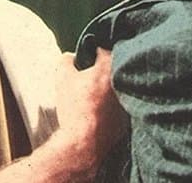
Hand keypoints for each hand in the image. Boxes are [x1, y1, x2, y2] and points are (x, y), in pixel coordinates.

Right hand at [55, 48, 127, 165]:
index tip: (86, 60)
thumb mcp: (63, 76)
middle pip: (114, 70)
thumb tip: (70, 58)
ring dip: (108, 90)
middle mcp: (125, 82)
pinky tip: (97, 113)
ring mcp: (129, 101)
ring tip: (92, 98)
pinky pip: (120, 107)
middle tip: (88, 79)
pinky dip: (110, 108)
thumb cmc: (76, 108)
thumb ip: (66, 60)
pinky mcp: (128, 119)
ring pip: (118, 89)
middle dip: (102, 72)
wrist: (84, 140)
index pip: (104, 50)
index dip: (92, 53)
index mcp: (111, 67)